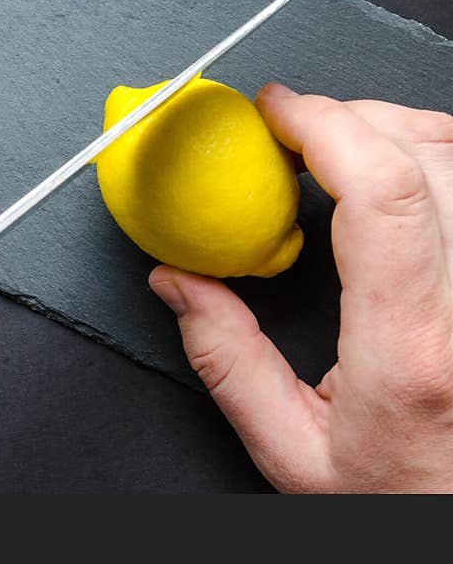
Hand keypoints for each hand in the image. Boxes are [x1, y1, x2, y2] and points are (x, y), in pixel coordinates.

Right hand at [150, 83, 452, 491]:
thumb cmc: (398, 495)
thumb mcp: (292, 451)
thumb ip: (227, 362)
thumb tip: (178, 282)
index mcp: (410, 350)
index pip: (384, 195)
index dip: (325, 126)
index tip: (276, 110)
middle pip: (430, 155)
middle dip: (350, 115)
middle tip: (292, 128)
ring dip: (392, 128)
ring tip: (334, 145)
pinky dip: (428, 154)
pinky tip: (389, 172)